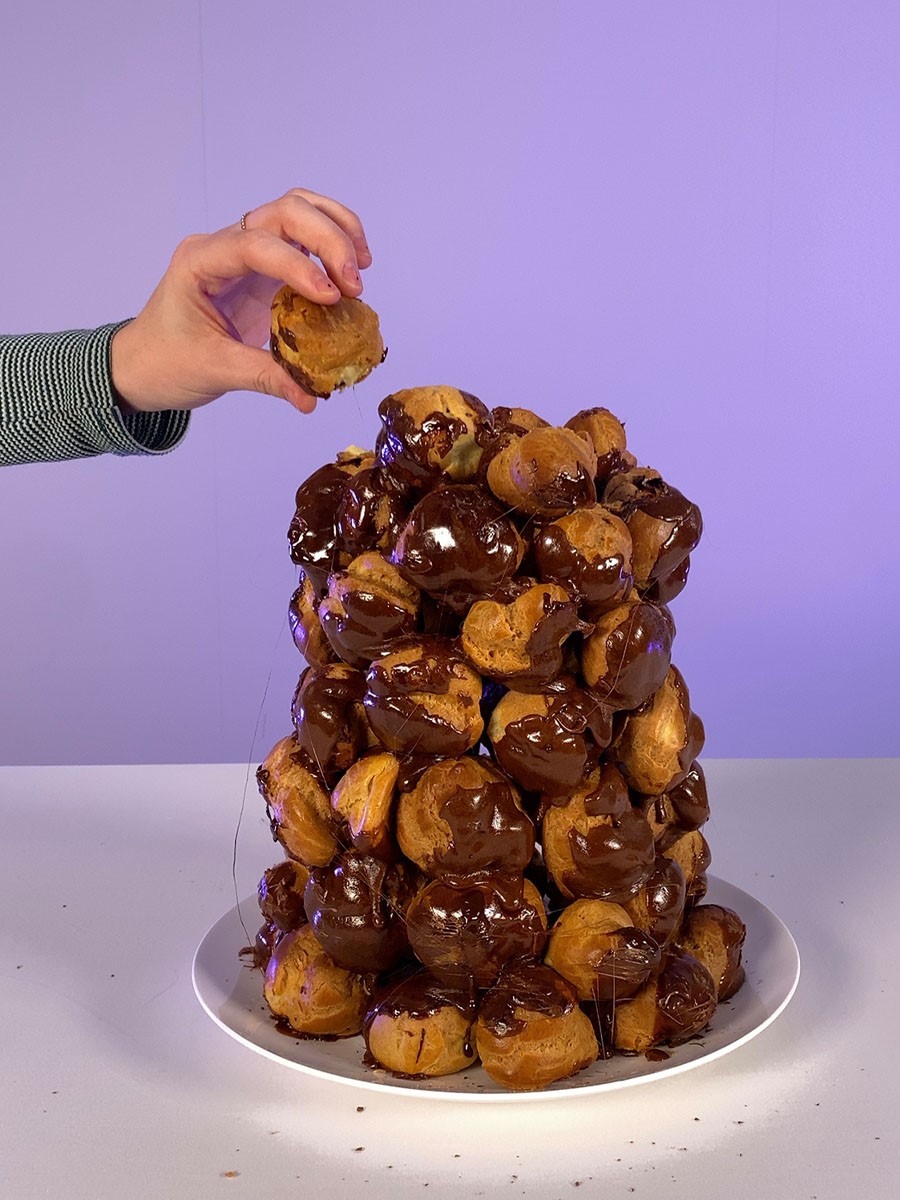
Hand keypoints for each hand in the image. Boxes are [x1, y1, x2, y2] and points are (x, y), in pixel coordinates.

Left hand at [110, 188, 372, 415]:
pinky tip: (350, 272)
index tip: (330, 297)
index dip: (298, 264)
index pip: (255, 244)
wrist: (143, 366)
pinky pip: (301, 240)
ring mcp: (245, 251)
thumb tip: (311, 397)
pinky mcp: (263, 268)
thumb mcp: (214, 371)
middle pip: (284, 211)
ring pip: (296, 211)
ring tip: (361, 265)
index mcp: (200, 262)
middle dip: (327, 239)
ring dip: (335, 229)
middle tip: (354, 284)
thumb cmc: (165, 363)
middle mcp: (223, 246)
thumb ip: (266, 378)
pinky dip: (331, 245)